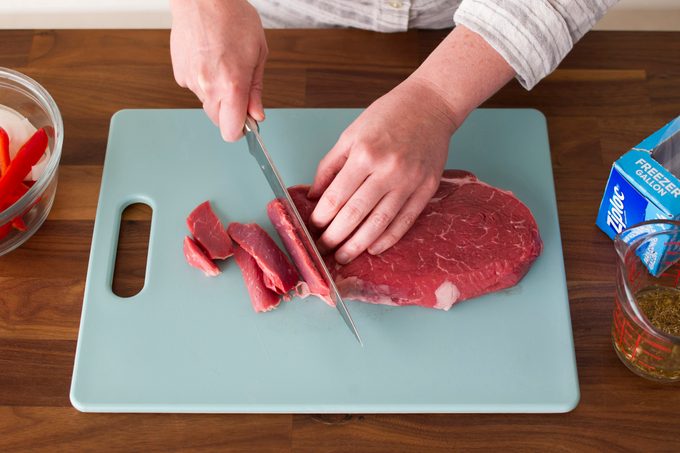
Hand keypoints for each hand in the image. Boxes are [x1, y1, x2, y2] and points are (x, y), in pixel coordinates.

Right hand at [170, 0, 267, 140]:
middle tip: (238, 88)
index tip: (246, 123)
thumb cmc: (232, 18)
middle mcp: (208, 87)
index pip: (230, 130)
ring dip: (216, 94)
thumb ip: (256, 90)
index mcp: (231, 85)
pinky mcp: (179, 74)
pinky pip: (195, 88)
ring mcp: (191, 81)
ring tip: (223, 65)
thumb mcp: (258, 54)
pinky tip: (210, 60)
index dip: (240, 130)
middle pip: (218, 120)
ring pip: (207, 103)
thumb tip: (257, 115)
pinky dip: (204, 81)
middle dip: (229, 111)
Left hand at [308, 78, 458, 263]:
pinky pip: (405, 221)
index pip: (337, 196)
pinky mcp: (427, 189)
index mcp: (365, 154)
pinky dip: (388, 239)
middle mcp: (387, 170)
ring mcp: (410, 181)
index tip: (313, 228)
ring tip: (343, 256)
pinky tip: (373, 248)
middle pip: (355, 214)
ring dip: (358, 245)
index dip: (321, 217)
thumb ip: (330, 166)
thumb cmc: (389, 115)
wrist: (431, 104)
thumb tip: (313, 196)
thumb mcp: (351, 134)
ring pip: (379, 223)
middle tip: (322, 249)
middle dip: (335, 237)